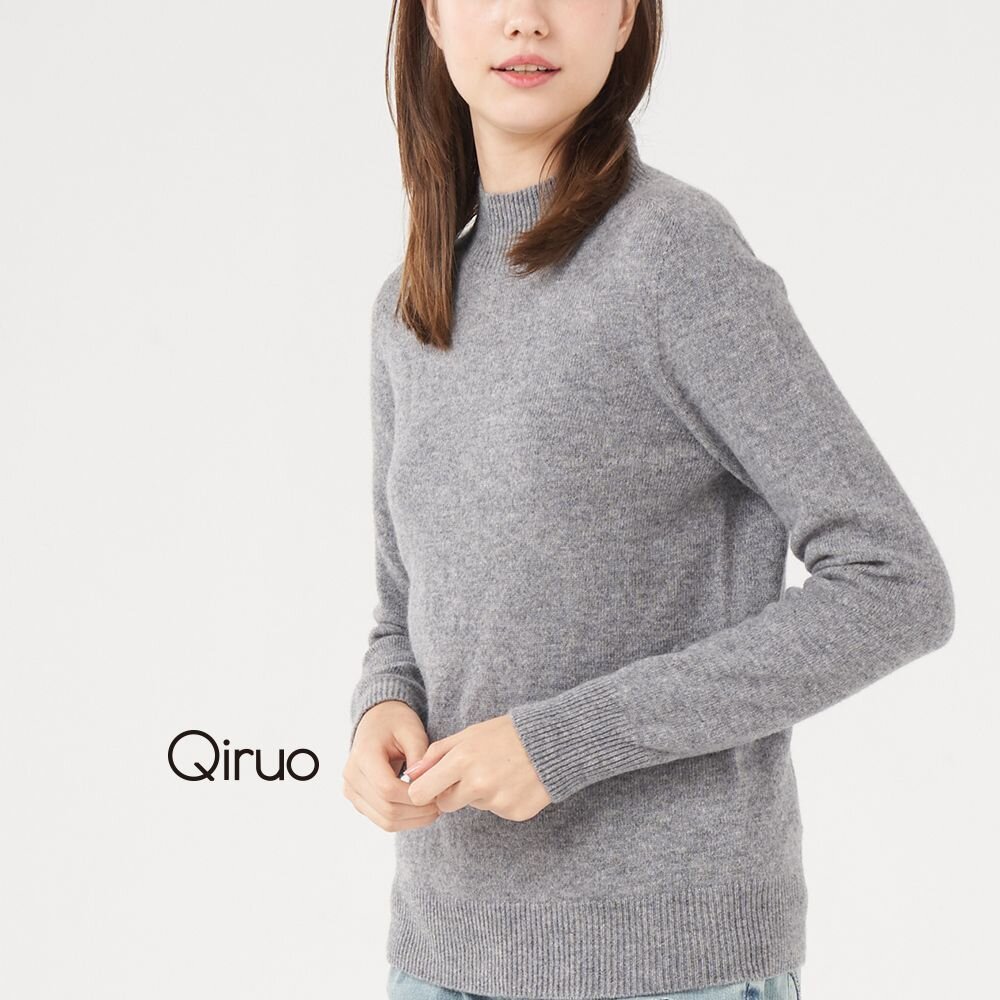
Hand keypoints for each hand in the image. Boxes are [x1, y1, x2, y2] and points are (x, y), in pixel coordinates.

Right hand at [342, 700, 441, 831]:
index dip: (414, 797)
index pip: (387, 789)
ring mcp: (352, 791)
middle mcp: (351, 777)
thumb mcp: (412, 731)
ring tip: (434, 808)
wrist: (378, 721)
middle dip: (418, 811)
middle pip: (387, 809)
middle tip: (441, 803)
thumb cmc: (396, 722)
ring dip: (413, 820)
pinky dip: (404, 820)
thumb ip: (419, 757)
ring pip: (385, 821)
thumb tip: (425, 786)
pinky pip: (382, 820)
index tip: (437, 793)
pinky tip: (421, 809)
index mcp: (363, 756)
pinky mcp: (358, 801)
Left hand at [403, 713, 551, 820]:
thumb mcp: (469, 734)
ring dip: (481, 793)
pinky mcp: (514, 812)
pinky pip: (497, 810)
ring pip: (474, 805)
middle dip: (453, 792)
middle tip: (473, 772)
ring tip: (501, 771)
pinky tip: (515, 781)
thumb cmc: (507, 734)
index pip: (421, 792)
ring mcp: (497, 800)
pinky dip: (503, 799)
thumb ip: (437, 753)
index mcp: (462, 761)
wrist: (553, 741)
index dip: (424, 790)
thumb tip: (413, 773)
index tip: (431, 786)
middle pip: (446, 804)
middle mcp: (478, 784)